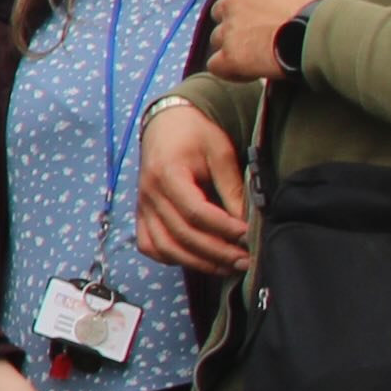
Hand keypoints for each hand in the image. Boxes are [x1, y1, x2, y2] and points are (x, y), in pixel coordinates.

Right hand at [139, 105, 253, 276]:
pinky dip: (171, 258)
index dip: (224, 228)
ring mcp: (143, 207)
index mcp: (167, 174)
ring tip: (227, 267)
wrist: (166, 123)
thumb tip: (247, 222)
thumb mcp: (221, 152)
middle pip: (182, 234)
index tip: (248, 235)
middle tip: (246, 261)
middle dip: (217, 252)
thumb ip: (232, 187)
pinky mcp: (142, 215)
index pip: (195, 212)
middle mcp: (149, 194)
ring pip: (165, 247)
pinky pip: (150, 246)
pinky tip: (195, 260)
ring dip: (198, 262)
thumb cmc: (196, 134)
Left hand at [200, 0, 327, 83]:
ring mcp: (228, 30)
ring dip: (233, 46)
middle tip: (259, 32)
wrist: (318, 34)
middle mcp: (230, 1)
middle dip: (235, 21)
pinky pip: (216, 65)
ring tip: (261, 53)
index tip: (245, 5)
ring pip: (218, 38)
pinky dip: (229, 70)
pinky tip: (250, 71)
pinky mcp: (230, 57)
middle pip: (220, 12)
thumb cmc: (316, 9)